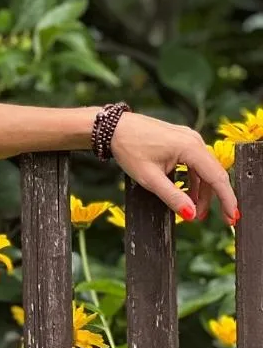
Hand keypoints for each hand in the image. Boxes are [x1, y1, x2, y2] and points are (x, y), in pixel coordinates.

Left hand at [110, 112, 238, 225]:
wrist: (114, 128)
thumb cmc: (129, 149)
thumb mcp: (149, 179)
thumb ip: (172, 197)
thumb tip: (190, 214)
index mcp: (190, 147)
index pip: (216, 177)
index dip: (226, 199)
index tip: (232, 217)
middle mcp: (194, 141)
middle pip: (212, 174)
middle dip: (212, 198)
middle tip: (208, 219)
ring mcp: (189, 139)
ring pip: (203, 170)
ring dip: (200, 191)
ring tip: (192, 211)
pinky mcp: (181, 141)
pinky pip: (194, 164)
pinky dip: (193, 180)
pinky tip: (187, 194)